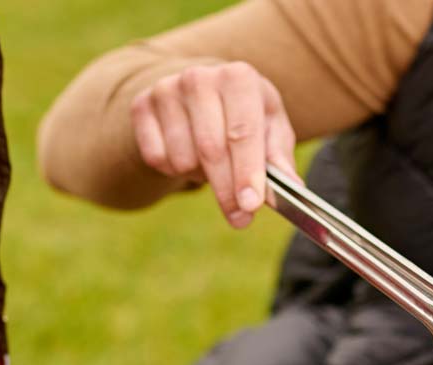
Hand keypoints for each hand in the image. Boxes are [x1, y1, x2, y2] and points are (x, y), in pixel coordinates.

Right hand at [130, 61, 296, 228]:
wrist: (202, 89)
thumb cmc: (246, 114)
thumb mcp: (271, 128)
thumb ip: (279, 158)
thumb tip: (291, 186)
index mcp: (238, 77)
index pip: (242, 133)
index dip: (247, 173)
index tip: (251, 205)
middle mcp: (199, 77)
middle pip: (211, 150)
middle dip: (227, 191)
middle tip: (240, 218)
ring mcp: (165, 90)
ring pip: (183, 158)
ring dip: (201, 177)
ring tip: (214, 166)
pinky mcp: (141, 106)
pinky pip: (157, 158)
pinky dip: (175, 171)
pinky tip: (188, 155)